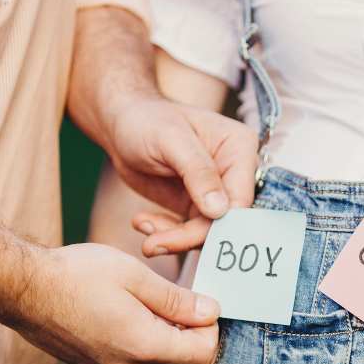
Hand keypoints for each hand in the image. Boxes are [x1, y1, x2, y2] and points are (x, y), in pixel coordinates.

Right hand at [0, 215, 219, 363]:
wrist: (23, 290)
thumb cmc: (76, 274)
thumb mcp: (133, 275)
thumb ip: (175, 298)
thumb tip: (209, 311)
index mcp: (144, 344)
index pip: (204, 355)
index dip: (211, 329)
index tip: (200, 303)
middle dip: (204, 349)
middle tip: (192, 315)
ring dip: (182, 358)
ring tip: (170, 319)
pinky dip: (158, 361)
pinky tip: (146, 327)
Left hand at [104, 96, 257, 255]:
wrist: (122, 125)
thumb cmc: (147, 120)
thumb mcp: (171, 140)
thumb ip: (198, 172)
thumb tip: (220, 210)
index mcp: (239, 149)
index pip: (241, 198)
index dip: (220, 223)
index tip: (188, 237)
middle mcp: (234, 173)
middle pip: (225, 221)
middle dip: (190, 237)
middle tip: (154, 244)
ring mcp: (216, 192)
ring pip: (206, 232)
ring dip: (174, 239)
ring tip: (144, 231)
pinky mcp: (196, 207)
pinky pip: (188, 232)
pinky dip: (165, 233)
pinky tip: (142, 222)